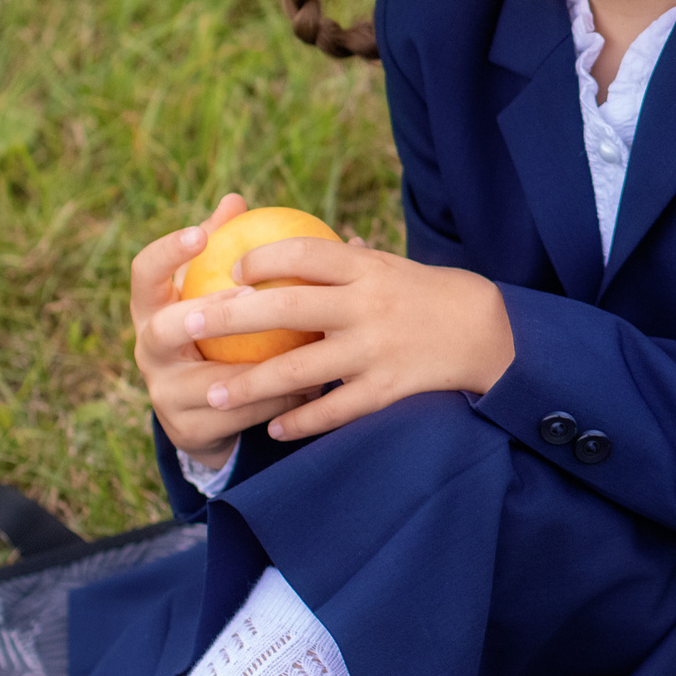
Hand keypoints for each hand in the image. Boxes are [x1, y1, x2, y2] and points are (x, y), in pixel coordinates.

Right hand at [129, 195, 319, 470]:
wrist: (211, 412)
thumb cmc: (223, 332)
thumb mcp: (219, 293)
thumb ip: (227, 251)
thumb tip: (237, 198)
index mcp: (153, 310)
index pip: (144, 274)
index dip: (166, 252)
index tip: (202, 232)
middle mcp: (149, 352)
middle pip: (160, 330)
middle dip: (203, 314)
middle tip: (249, 296)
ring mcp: (164, 395)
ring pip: (209, 382)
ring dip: (260, 367)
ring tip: (305, 348)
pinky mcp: (188, 431)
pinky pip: (237, 415)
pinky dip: (276, 401)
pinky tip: (311, 388)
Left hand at [142, 234, 516, 443]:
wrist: (489, 333)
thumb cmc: (429, 294)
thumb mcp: (391, 266)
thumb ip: (343, 262)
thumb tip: (288, 248)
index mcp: (366, 269)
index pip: (304, 254)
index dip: (261, 259)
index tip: (229, 270)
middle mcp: (367, 306)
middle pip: (287, 309)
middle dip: (229, 317)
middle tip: (186, 324)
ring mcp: (376, 350)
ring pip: (300, 370)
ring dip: (249, 385)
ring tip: (211, 395)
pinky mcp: (387, 389)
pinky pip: (334, 410)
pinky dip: (300, 421)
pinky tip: (273, 427)